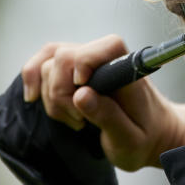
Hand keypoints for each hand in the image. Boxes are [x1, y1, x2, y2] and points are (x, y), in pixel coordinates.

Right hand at [21, 35, 184, 170]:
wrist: (152, 137)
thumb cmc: (146, 138)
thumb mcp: (130, 139)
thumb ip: (108, 116)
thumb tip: (81, 95)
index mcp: (129, 71)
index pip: (107, 45)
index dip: (85, 62)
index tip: (80, 91)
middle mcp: (107, 60)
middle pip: (66, 56)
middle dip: (60, 92)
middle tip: (79, 121)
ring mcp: (88, 64)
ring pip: (50, 62)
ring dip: (51, 96)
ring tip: (74, 120)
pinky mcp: (73, 73)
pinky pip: (43, 64)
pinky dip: (33, 80)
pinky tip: (32, 98)